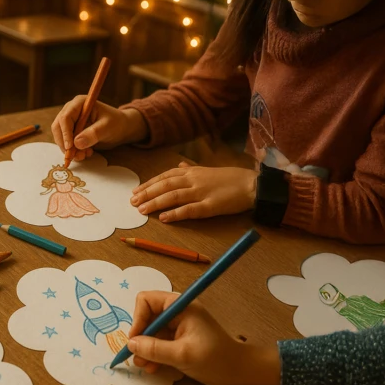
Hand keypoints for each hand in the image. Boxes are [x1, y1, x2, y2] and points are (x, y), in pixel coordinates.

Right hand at [51, 97, 147, 161]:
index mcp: (79, 103)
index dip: (65, 133)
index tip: (70, 147)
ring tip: (84, 155)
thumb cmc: (116, 123)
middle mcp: (71, 110)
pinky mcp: (72, 132)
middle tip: (75, 156)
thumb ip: (93, 134)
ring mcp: (71, 122)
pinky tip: (86, 153)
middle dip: (65, 144)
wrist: (121, 128)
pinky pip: (66, 143)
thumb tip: (76, 143)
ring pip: (60, 137)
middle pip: (58, 127)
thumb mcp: (107, 127)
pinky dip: (73, 151)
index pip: (65, 118)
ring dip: (69, 150)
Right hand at [126, 291, 280, 384]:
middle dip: (140, 337)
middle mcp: (178, 312)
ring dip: (145, 348)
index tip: (135, 341)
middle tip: (136, 357)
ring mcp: (180, 326)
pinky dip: (154, 354)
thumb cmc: (216, 359)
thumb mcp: (182, 355)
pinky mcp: (181, 340)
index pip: (147, 301)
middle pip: (148, 317)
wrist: (240, 372)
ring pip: (152, 332)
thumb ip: (155, 349)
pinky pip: (160, 342)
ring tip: (144, 366)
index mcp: (181, 307)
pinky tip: (153, 368)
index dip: (138, 319)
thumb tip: (131, 344)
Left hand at [131, 162, 257, 222]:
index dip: (149, 184)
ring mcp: (201, 192)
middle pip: (165, 186)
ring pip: (173, 196)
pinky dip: (175, 213)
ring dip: (155, 203)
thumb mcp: (209, 170)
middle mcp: (194, 180)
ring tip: (142, 209)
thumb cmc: (231, 178)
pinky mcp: (210, 206)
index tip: (136, 190)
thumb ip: (192, 169)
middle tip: (132, 201)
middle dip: (146, 193)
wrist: (252, 185)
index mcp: (193, 172)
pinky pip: (189, 210)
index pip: (165, 177)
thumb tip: (180, 166)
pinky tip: (163, 218)